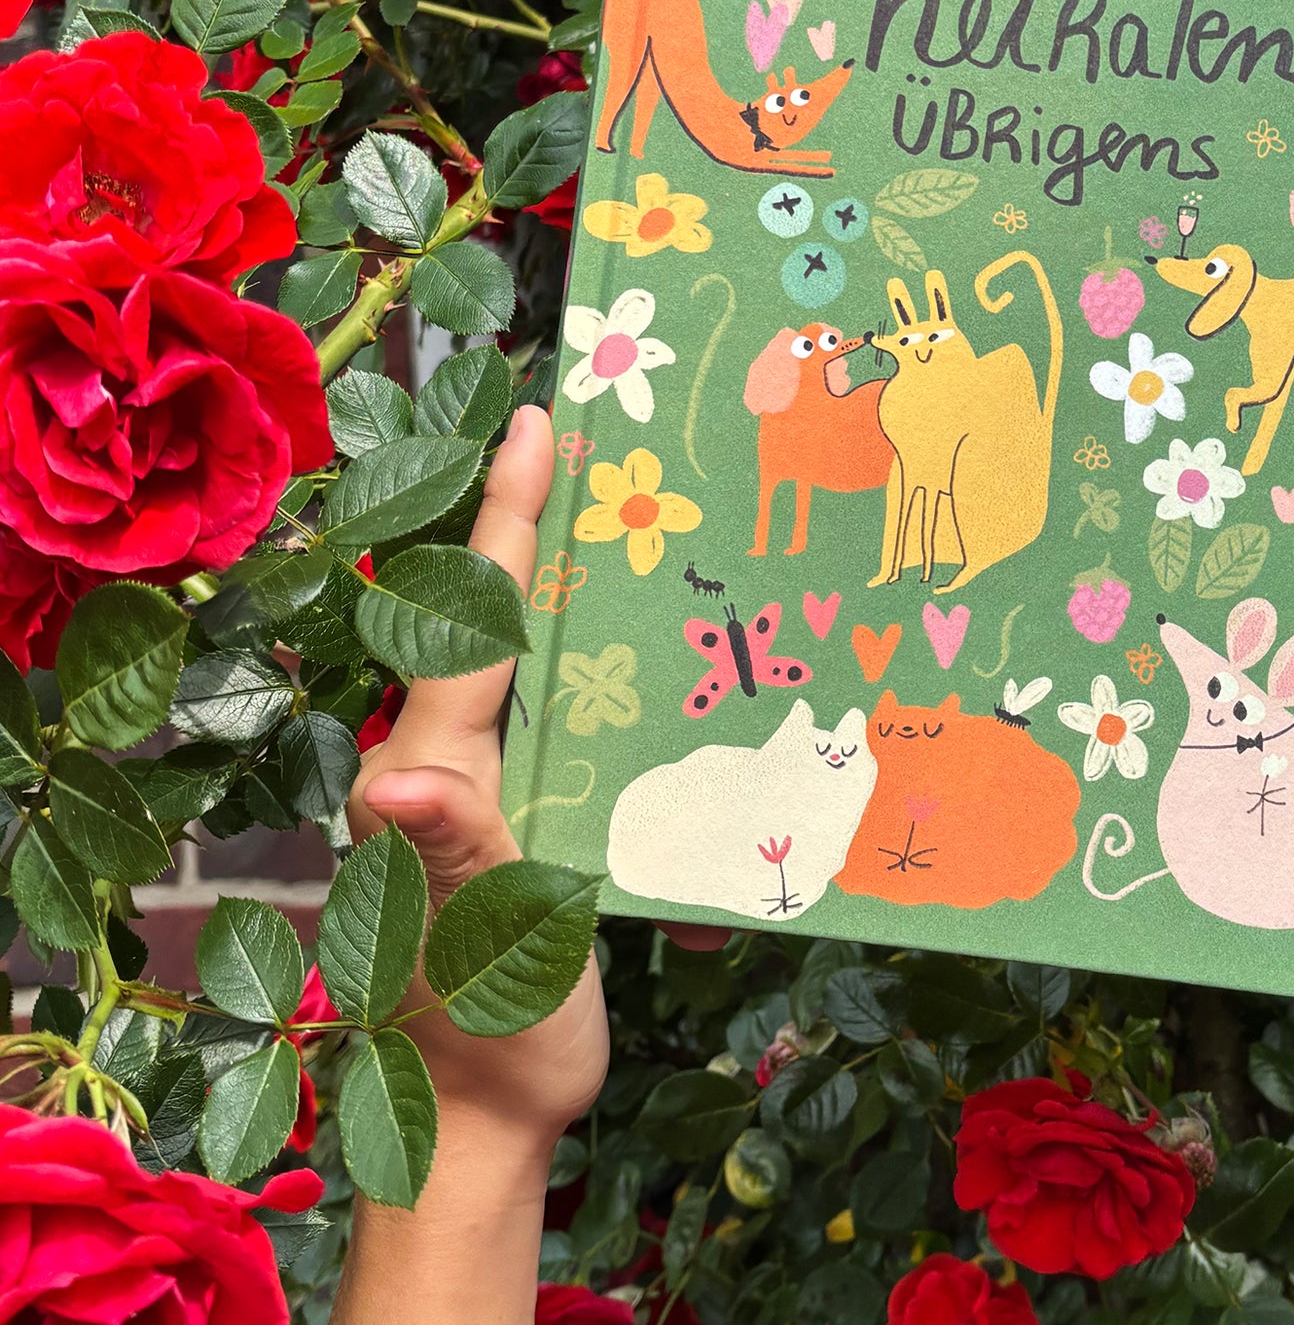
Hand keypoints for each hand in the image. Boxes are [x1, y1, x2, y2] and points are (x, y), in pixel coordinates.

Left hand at [347, 403, 608, 1141]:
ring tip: (644, 511)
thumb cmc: (483, 1030)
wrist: (490, 1115)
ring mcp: (495, 785)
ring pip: (538, 659)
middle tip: (603, 435)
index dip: (506, 513)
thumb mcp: (479, 938)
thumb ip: (448, 849)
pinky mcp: (531, 816)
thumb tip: (390, 779)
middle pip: (500, 614)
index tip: (538, 422)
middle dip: (544, 520)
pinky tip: (659, 644)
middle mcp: (455, 757)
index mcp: (435, 765)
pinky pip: (566, 717)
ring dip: (581, 583)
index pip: (473, 615)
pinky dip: (605, 663)